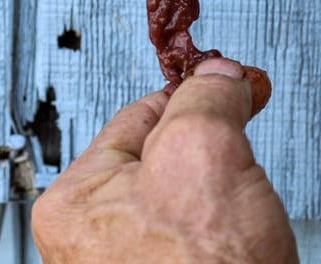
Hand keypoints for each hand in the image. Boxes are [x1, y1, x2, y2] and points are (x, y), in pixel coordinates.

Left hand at [31, 58, 296, 263]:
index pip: (138, 115)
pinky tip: (245, 247)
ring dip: (226, 194)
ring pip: (190, 200)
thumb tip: (218, 75)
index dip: (194, 94)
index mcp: (75, 201)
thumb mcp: (205, 153)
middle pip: (164, 158)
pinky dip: (230, 233)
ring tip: (245, 218)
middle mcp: (92, 241)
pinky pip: (202, 241)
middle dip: (213, 150)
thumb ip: (207, 99)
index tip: (232, 81)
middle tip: (245, 149)